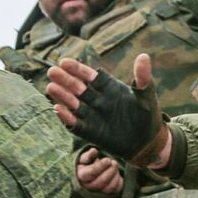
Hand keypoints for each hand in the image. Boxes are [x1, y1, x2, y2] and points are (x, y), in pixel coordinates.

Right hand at [46, 54, 168, 165]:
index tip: (65, 61)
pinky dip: (67, 118)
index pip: (90, 76)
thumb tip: (144, 56)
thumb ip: (142, 77)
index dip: (78, 69)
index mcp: (108, 87)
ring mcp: (92, 115)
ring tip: (50, 87)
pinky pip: (76, 124)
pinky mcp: (90, 132)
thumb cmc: (146, 115)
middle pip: (78, 88)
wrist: (147, 141)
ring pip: (73, 104)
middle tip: (52, 71)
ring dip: (62, 96)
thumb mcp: (146, 95)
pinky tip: (58, 109)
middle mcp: (96, 99)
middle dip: (65, 80)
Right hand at [75, 147, 123, 195]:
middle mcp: (88, 187)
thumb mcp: (84, 158)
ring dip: (115, 176)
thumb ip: (88, 155)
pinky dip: (119, 182)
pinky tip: (117, 174)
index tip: (107, 159)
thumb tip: (93, 151)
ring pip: (108, 188)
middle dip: (110, 171)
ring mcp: (98, 192)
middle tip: (114, 162)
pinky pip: (115, 191)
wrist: (89, 174)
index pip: (91, 173)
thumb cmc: (87, 165)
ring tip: (115, 166)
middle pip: (100, 182)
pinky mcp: (107, 195)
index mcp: (81, 176)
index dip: (100, 166)